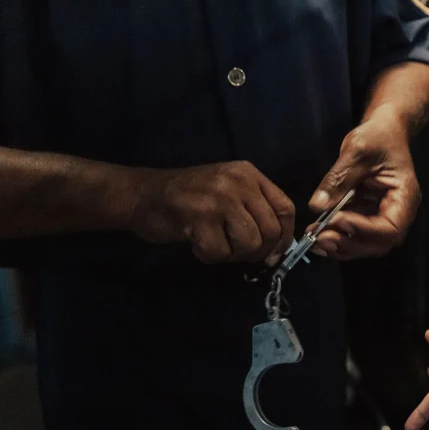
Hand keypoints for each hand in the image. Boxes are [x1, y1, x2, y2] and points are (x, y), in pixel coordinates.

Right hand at [129, 161, 294, 263]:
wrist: (142, 194)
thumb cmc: (188, 197)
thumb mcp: (228, 192)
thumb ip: (254, 212)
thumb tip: (276, 252)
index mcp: (249, 174)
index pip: (285, 209)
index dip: (285, 237)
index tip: (274, 253)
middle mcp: (238, 182)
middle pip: (271, 231)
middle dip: (258, 252)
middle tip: (237, 252)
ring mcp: (220, 198)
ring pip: (250, 244)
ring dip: (234, 255)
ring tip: (215, 244)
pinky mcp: (200, 217)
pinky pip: (220, 252)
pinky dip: (209, 256)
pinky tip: (196, 243)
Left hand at [307, 106, 419, 260]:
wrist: (384, 131)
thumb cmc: (378, 136)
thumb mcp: (357, 150)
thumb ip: (338, 178)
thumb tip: (318, 206)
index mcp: (404, 196)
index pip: (390, 227)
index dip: (364, 230)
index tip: (337, 220)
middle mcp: (398, 213)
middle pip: (380, 243)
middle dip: (350, 244)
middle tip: (321, 239)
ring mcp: (383, 217)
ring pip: (367, 244)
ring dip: (342, 247)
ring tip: (316, 240)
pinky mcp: (368, 216)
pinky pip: (356, 235)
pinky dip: (339, 239)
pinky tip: (318, 236)